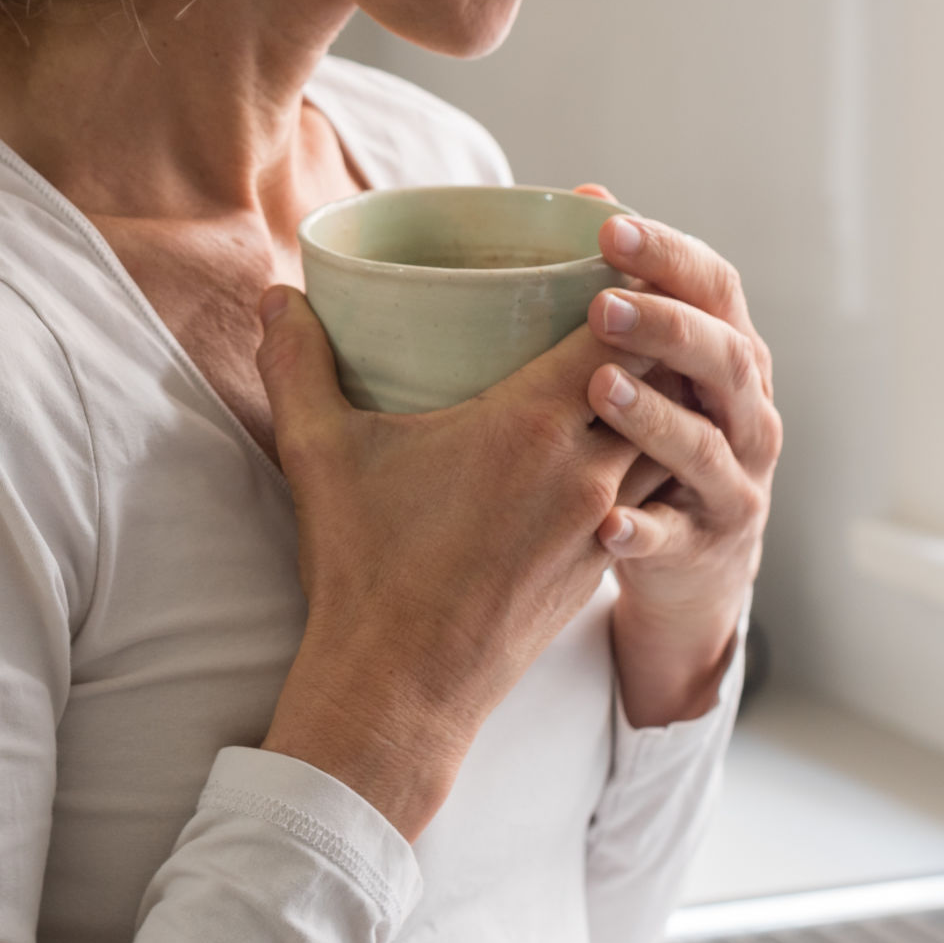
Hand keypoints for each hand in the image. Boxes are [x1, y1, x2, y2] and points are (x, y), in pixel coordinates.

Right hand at [251, 285, 649, 839]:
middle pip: (659, 376)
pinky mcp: (599, 564)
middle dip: (651, 331)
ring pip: (668, 438)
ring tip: (639, 359)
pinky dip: (651, 456)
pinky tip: (622, 439)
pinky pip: (653, 491)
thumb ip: (298, 363)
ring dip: (661, 398)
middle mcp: (584, 469)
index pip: (617, 330)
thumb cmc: (365, 569)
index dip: (626, 285)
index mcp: (531, 426)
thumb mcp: (319, 453)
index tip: (612, 251)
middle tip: (626, 291)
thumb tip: (275, 296)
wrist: (401, 691)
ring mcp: (600, 522)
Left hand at [572, 186, 777, 727]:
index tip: (608, 229)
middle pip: (724, 358)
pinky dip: (644, 531)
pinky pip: (676, 538)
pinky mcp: (708, 548)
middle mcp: (747, 412)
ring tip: (598, 390)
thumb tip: (582, 195)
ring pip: (705, 446)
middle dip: (667, 326)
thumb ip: (627, 290)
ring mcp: (735, 483)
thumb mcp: (655, 365)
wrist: (694, 566)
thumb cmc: (657, 438)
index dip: (669, 255)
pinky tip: (605, 524)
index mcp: (730, 353)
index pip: (715, 287)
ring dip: (654, 416)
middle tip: (601, 305)